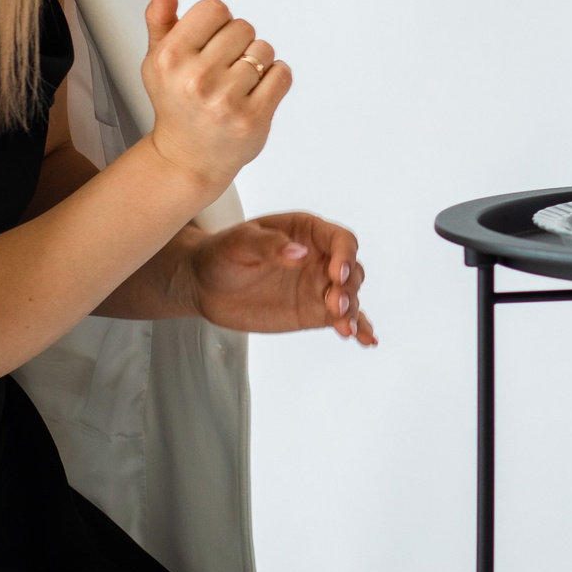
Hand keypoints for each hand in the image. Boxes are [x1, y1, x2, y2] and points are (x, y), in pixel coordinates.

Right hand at [135, 0, 290, 195]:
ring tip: (236, 85)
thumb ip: (161, 14)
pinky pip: (283, 73)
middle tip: (221, 70)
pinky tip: (255, 94)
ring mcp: (225, 100)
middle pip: (243, 27)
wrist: (188, 157)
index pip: (216, 8)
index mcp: (169, 58)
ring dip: (257, 64)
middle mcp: (195, 79)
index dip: (217, 23)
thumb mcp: (158, 58)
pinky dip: (275, 80)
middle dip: (238, 44)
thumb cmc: (175, 102)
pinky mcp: (253, 118)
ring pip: (265, 50)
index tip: (209, 45)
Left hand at [184, 212, 375, 343]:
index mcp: (307, 232)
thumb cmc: (221, 254)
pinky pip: (341, 318)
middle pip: (351, 270)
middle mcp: (319, 258)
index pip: (341, 240)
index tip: (335, 275)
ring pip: (350, 296)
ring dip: (352, 311)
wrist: (204, 285)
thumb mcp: (239, 243)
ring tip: (345, 328)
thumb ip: (269, 245)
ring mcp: (318, 286)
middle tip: (334, 305)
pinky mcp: (313, 312)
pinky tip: (367, 339)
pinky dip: (357, 327)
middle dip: (348, 288)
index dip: (344, 256)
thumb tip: (299, 253)